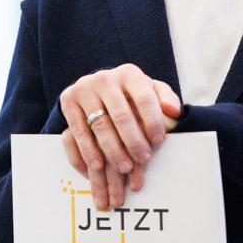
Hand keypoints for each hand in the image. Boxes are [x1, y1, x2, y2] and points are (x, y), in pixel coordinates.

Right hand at [59, 64, 180, 208]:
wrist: (97, 87)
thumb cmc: (131, 94)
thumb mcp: (151, 90)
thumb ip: (166, 99)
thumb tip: (174, 113)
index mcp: (129, 74)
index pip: (144, 97)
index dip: (152, 120)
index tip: (159, 141)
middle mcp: (105, 79)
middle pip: (120, 114)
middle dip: (133, 140)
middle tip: (143, 159)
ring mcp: (84, 89)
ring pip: (98, 125)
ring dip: (112, 150)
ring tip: (124, 168)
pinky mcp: (68, 102)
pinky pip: (77, 131)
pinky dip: (87, 151)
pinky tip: (97, 166)